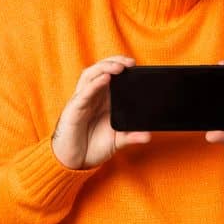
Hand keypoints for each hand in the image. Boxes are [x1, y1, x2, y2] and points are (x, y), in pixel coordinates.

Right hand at [51, 55, 152, 169]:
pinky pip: (83, 94)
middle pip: (100, 71)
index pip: (110, 76)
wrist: (74, 162)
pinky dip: (94, 84)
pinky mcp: (74, 110)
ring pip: (90, 76)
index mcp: (103, 100)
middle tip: (130, 62)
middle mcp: (92, 97)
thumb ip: (132, 136)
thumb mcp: (117, 141)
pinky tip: (105, 78)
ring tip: (119, 67)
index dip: (121, 67)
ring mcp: (82, 102)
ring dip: (104, 68)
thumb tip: (149, 135)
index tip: (136, 65)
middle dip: (114, 62)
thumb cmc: (92, 146)